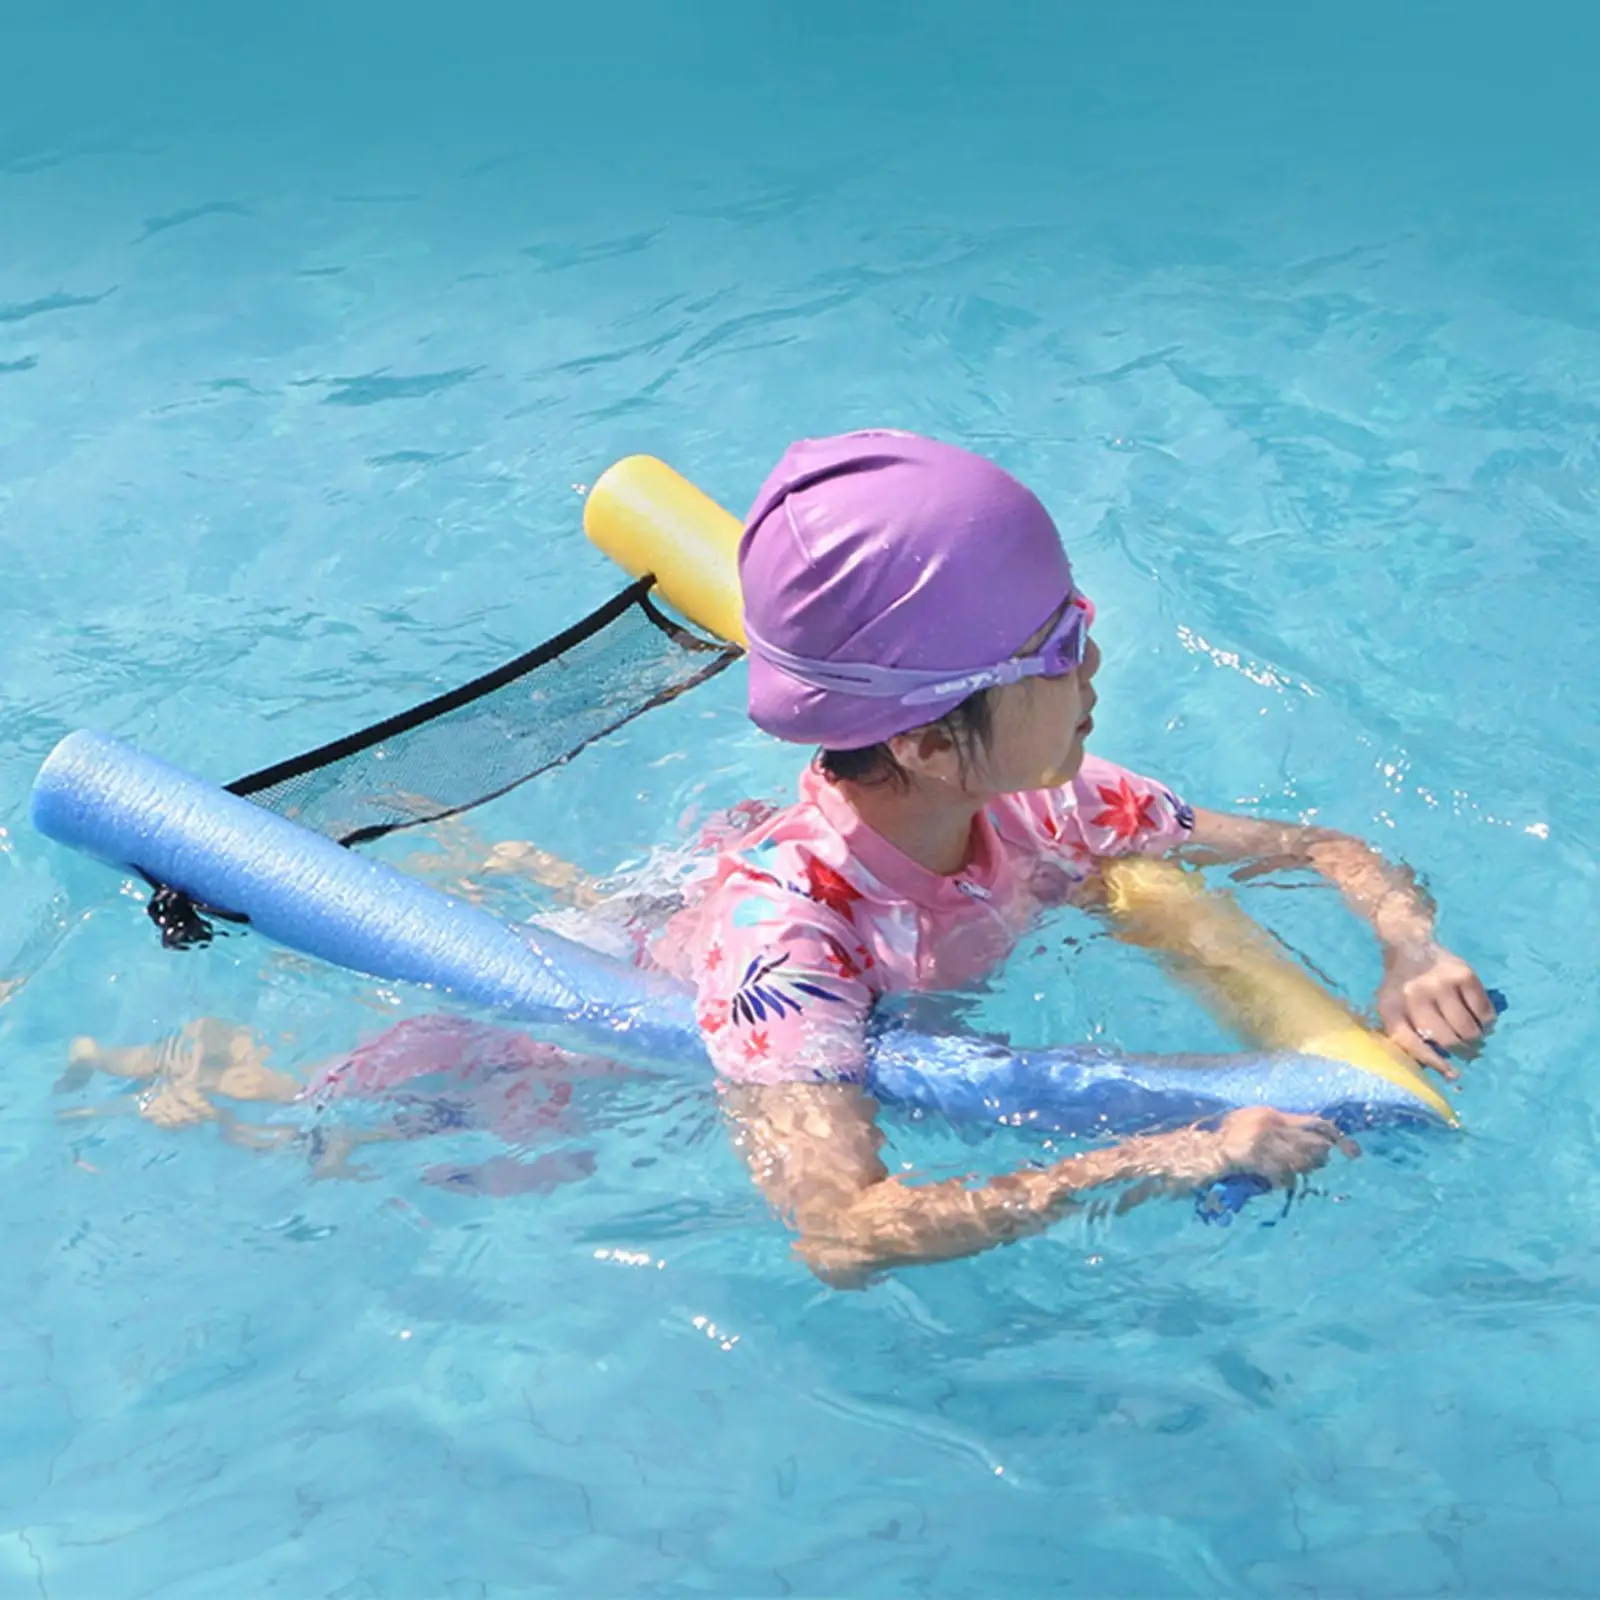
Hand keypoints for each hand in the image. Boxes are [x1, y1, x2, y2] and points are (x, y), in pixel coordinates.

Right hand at [1206, 1106, 1359, 1186]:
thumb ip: (1275, 1130)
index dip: (1336, 1135)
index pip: (1313, 1122)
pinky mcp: (1253, 1157)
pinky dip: (1284, 1182)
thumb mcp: (1250, 1126)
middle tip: (1325, 1163)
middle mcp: (1270, 1124)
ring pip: (1299, 1159)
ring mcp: (1261, 1141)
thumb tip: (1305, 1148)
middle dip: (1322, 1156)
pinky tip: (1280, 1184)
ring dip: (1305, 1170)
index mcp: (1270, 1114)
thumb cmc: (1222, 1138)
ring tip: (1303, 1172)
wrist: (1197, 1148)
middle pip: (1311, 1142)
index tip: (1354, 1149)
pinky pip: (1280, 1173)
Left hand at [1378, 941, 1496, 1078]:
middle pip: (1446, 1039)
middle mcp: (1414, 995)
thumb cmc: (1401, 988)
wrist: (1411, 947)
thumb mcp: (1392, 1010)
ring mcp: (1440, 983)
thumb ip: (1405, 1036)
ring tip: (1475, 1038)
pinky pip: (1483, 1011)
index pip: (1413, 1044)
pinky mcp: (1463, 974)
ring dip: (1476, 1039)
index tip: (1453, 1074)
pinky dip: (1487, 1021)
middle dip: (1462, 1051)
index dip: (1435, 1062)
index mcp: (1391, 1008)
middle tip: (1469, 1053)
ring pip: (1467, 1028)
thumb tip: (1439, 1070)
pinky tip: (1482, 1021)